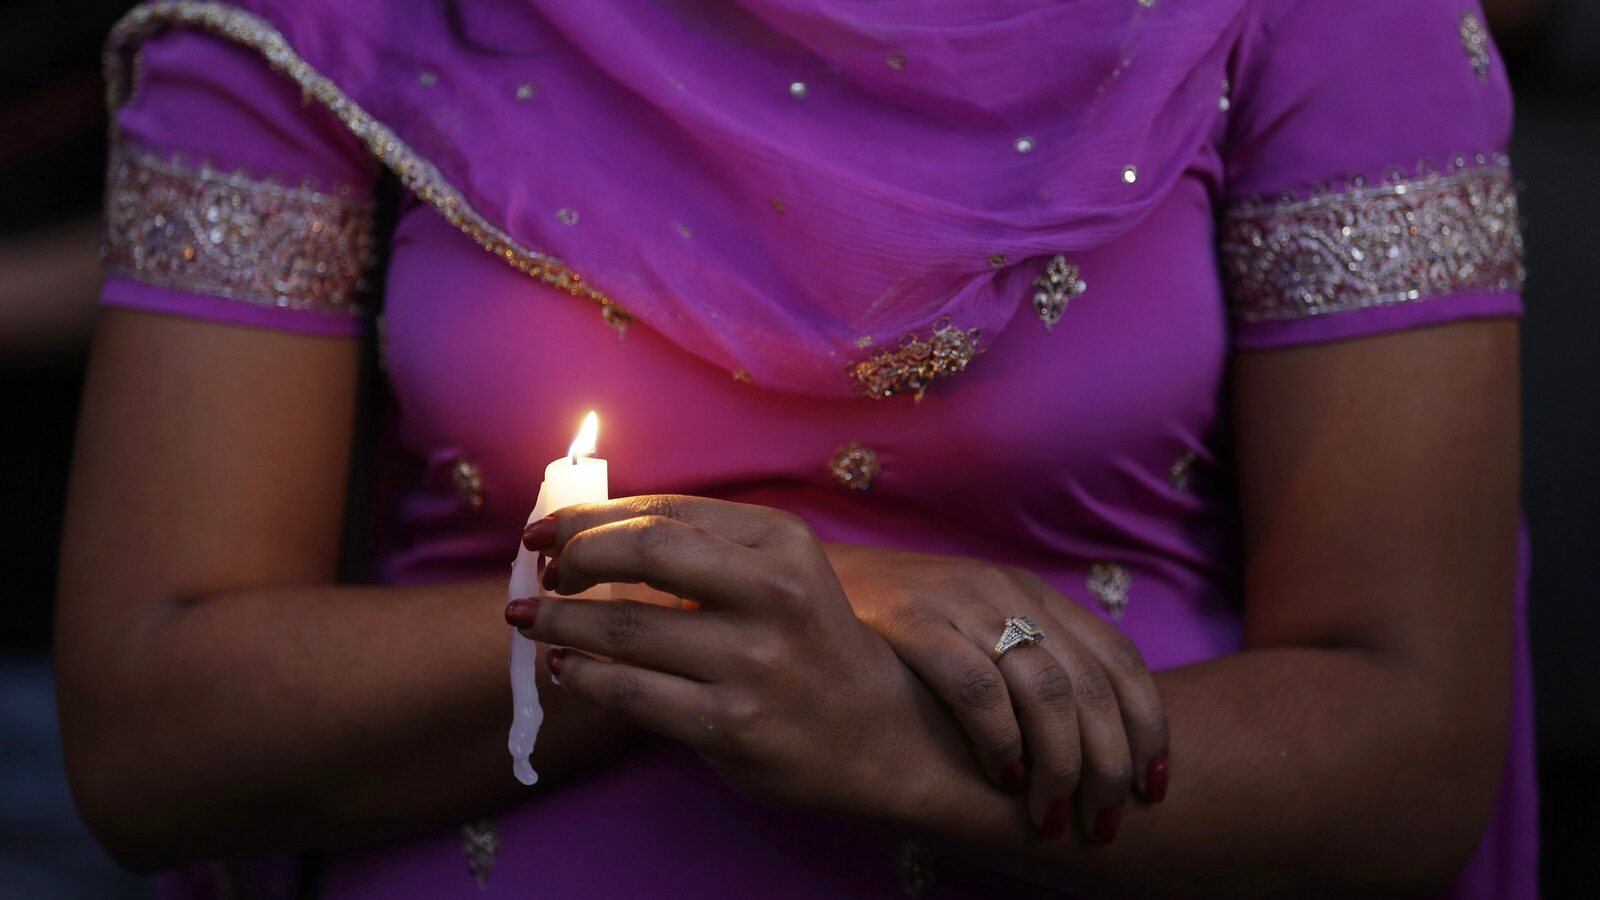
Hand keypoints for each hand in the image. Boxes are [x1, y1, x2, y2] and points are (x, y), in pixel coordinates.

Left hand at [511, 495, 962, 820]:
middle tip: (545, 575)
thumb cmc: (806, 641)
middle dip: (577, 557)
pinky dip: (583, 676)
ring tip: (535, 620)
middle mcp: (773, 593)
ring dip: (561, 622)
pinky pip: (631, 693)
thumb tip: (584, 532)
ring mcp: (753, 663)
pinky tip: (568, 669)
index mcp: (781, 541)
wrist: (878, 732)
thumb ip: (700, 549)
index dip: (590, 518)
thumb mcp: (777, 574)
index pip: (664, 511)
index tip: (546, 532)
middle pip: (646, 551)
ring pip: (625, 628)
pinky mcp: (732, 726)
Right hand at [826, 544, 1168, 843]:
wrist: (805, 580)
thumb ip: (1026, 667)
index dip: (1148, 728)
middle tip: (1103, 821)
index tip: (1153, 788)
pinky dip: (1001, 739)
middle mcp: (1008, 592)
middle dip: (1108, 764)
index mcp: (1034, 594)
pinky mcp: (911, 618)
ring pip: (1047, 691)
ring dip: (1060, 764)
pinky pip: (978, 687)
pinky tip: (1002, 778)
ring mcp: (962, 602)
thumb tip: (1091, 745)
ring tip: (1052, 814)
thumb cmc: (895, 625)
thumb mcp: (975, 630)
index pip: (1120, 660)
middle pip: (1091, 685)